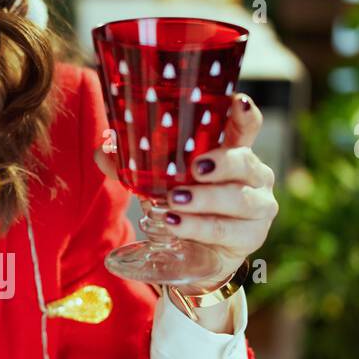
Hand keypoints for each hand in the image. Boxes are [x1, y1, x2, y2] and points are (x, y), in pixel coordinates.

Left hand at [94, 92, 277, 288]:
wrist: (194, 256)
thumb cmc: (182, 207)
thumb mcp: (159, 182)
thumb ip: (132, 165)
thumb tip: (100, 151)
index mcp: (234, 152)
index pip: (246, 127)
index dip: (245, 114)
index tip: (237, 102)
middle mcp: (253, 176)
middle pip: (245, 162)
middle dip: (222, 163)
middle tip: (195, 168)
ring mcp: (258, 207)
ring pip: (237, 199)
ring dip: (205, 199)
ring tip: (174, 201)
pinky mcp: (251, 237)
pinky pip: (225, 230)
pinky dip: (198, 226)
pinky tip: (175, 224)